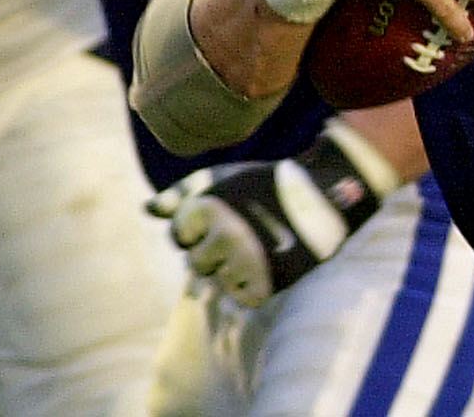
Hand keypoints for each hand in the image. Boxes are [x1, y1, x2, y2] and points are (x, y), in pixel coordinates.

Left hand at [146, 118, 398, 306]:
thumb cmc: (268, 183)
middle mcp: (224, 235)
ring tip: (261, 245)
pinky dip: (254, 284)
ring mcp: (246, 261)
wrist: (326, 193)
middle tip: (246, 231)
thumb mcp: (224, 178)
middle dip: (214, 250)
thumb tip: (146, 209)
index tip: (227, 212)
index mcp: (208, 207)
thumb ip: (181, 194)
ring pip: (219, 282)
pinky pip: (242, 297)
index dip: (199, 225)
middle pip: (195, 263)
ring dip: (234, 268)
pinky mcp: (267, 282)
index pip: (178, 235)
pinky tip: (270, 262)